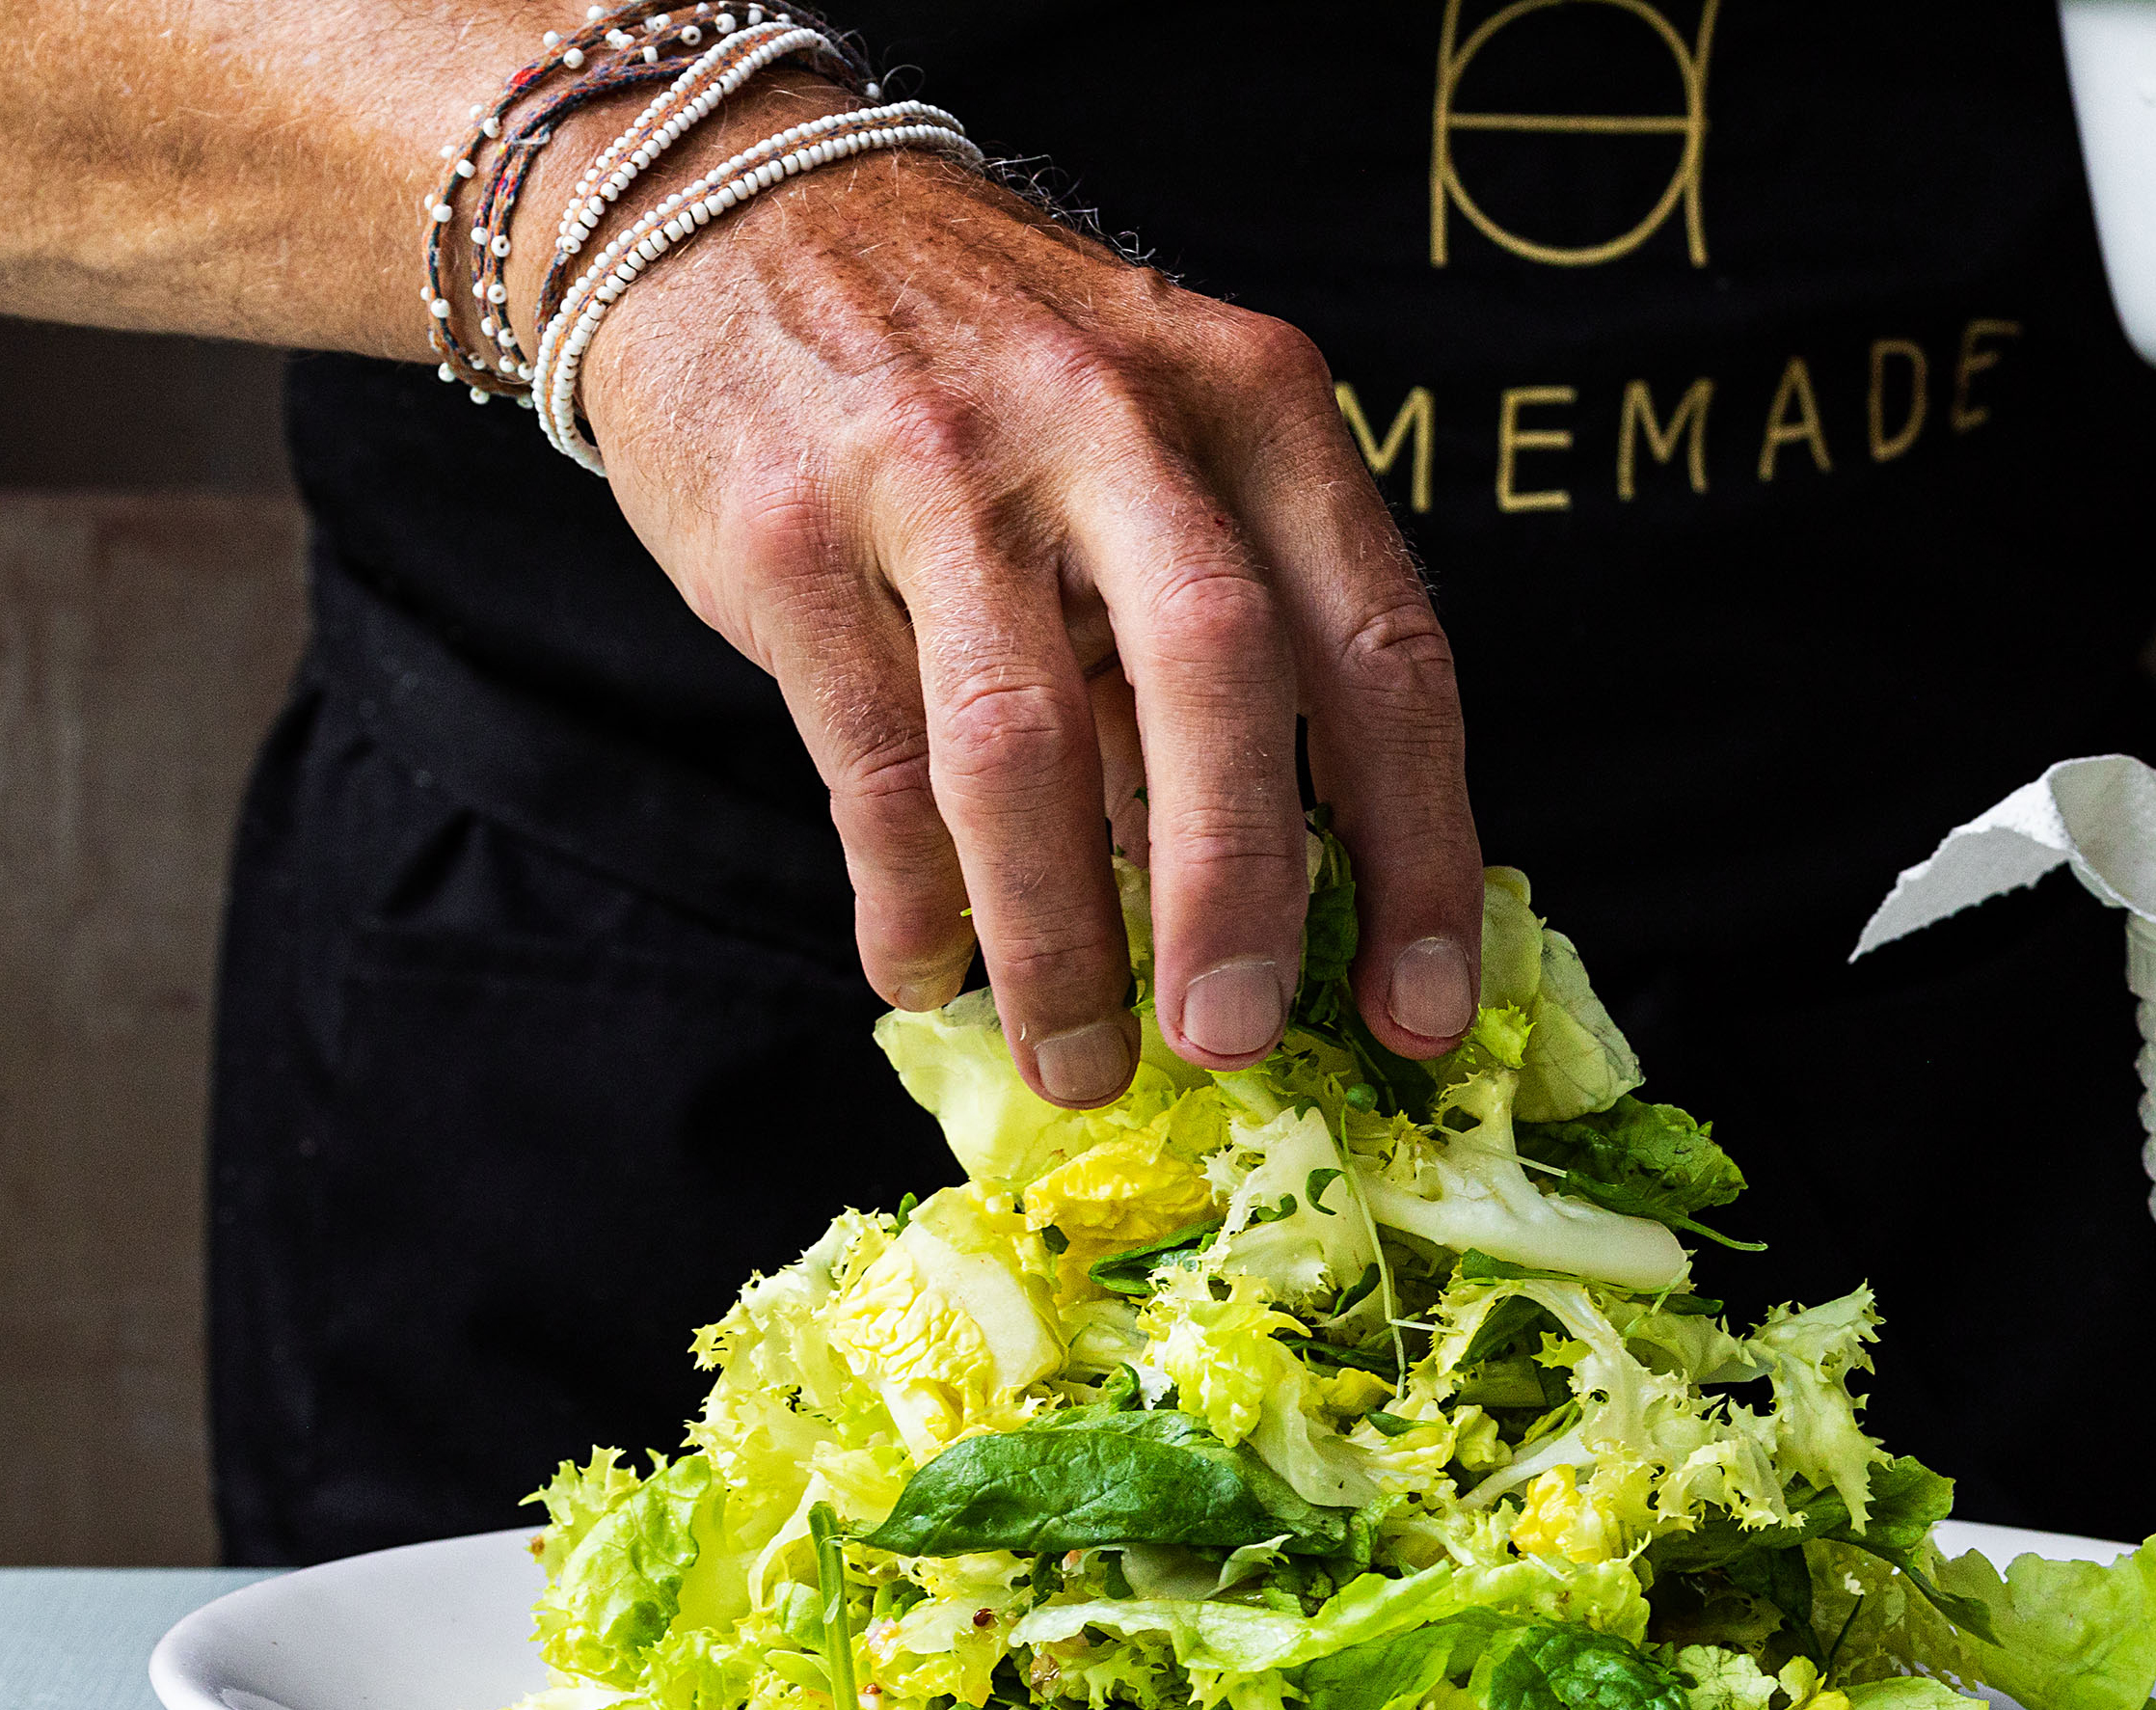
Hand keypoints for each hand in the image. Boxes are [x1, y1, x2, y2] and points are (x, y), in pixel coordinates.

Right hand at [569, 118, 1483, 1107]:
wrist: (735, 202)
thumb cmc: (992, 372)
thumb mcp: (1156, 451)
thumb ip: (1226, 646)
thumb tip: (1293, 908)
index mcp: (1253, 403)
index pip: (1380, 644)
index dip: (1416, 849)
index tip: (1420, 1008)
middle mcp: (1114, 419)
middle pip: (1219, 679)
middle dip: (1242, 891)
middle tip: (1236, 1043)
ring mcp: (940, 467)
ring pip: (1025, 748)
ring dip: (1059, 940)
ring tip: (1080, 1059)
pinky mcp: (790, 529)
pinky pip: (871, 762)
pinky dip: (910, 897)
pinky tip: (929, 970)